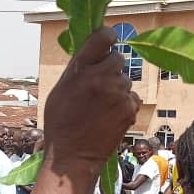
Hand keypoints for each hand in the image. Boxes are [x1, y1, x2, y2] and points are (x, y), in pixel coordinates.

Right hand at [43, 27, 141, 171]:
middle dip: (111, 69)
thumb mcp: (60, 90)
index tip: (107, 43)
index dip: (107, 37)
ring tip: (102, 107)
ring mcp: (117, 94)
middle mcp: (100, 78)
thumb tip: (94, 50)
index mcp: (80, 69)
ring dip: (118, 89)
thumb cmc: (61, 124)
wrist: (72, 157)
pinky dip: (125, 105)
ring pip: (126, 80)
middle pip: (119, 58)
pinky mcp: (129, 109)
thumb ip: (78, 68)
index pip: (103, 36)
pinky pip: (133, 98)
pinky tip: (110, 116)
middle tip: (100, 85)